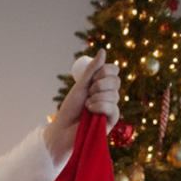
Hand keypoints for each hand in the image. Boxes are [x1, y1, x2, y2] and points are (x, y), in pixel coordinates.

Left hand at [44, 49, 120, 163]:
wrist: (63, 129)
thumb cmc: (70, 108)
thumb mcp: (80, 85)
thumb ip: (92, 70)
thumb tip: (103, 50)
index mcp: (102, 85)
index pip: (114, 70)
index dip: (104, 71)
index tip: (91, 79)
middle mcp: (109, 96)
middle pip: (116, 81)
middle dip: (99, 84)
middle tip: (88, 93)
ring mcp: (111, 109)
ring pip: (114, 95)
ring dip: (96, 98)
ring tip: (86, 105)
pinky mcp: (111, 122)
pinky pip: (113, 108)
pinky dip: (100, 107)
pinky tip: (90, 111)